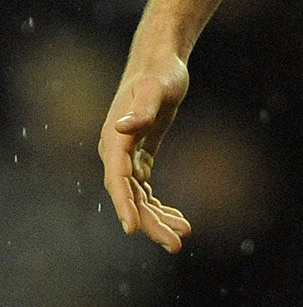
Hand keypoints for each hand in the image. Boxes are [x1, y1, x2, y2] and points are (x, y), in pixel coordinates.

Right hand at [98, 52, 193, 251]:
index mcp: (114, 142)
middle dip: (150, 222)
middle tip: (176, 244)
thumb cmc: (159, 74)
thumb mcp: (155, 90)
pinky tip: (180, 219)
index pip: (117, 181)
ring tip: (183, 235)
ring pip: (139, 198)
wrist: (160, 63)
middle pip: (130, 197)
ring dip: (158, 219)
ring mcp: (126, 158)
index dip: (124, 205)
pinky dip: (160, 206)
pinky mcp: (139, 157)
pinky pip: (146, 190)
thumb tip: (121, 128)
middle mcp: (115, 154)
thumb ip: (140, 110)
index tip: (133, 229)